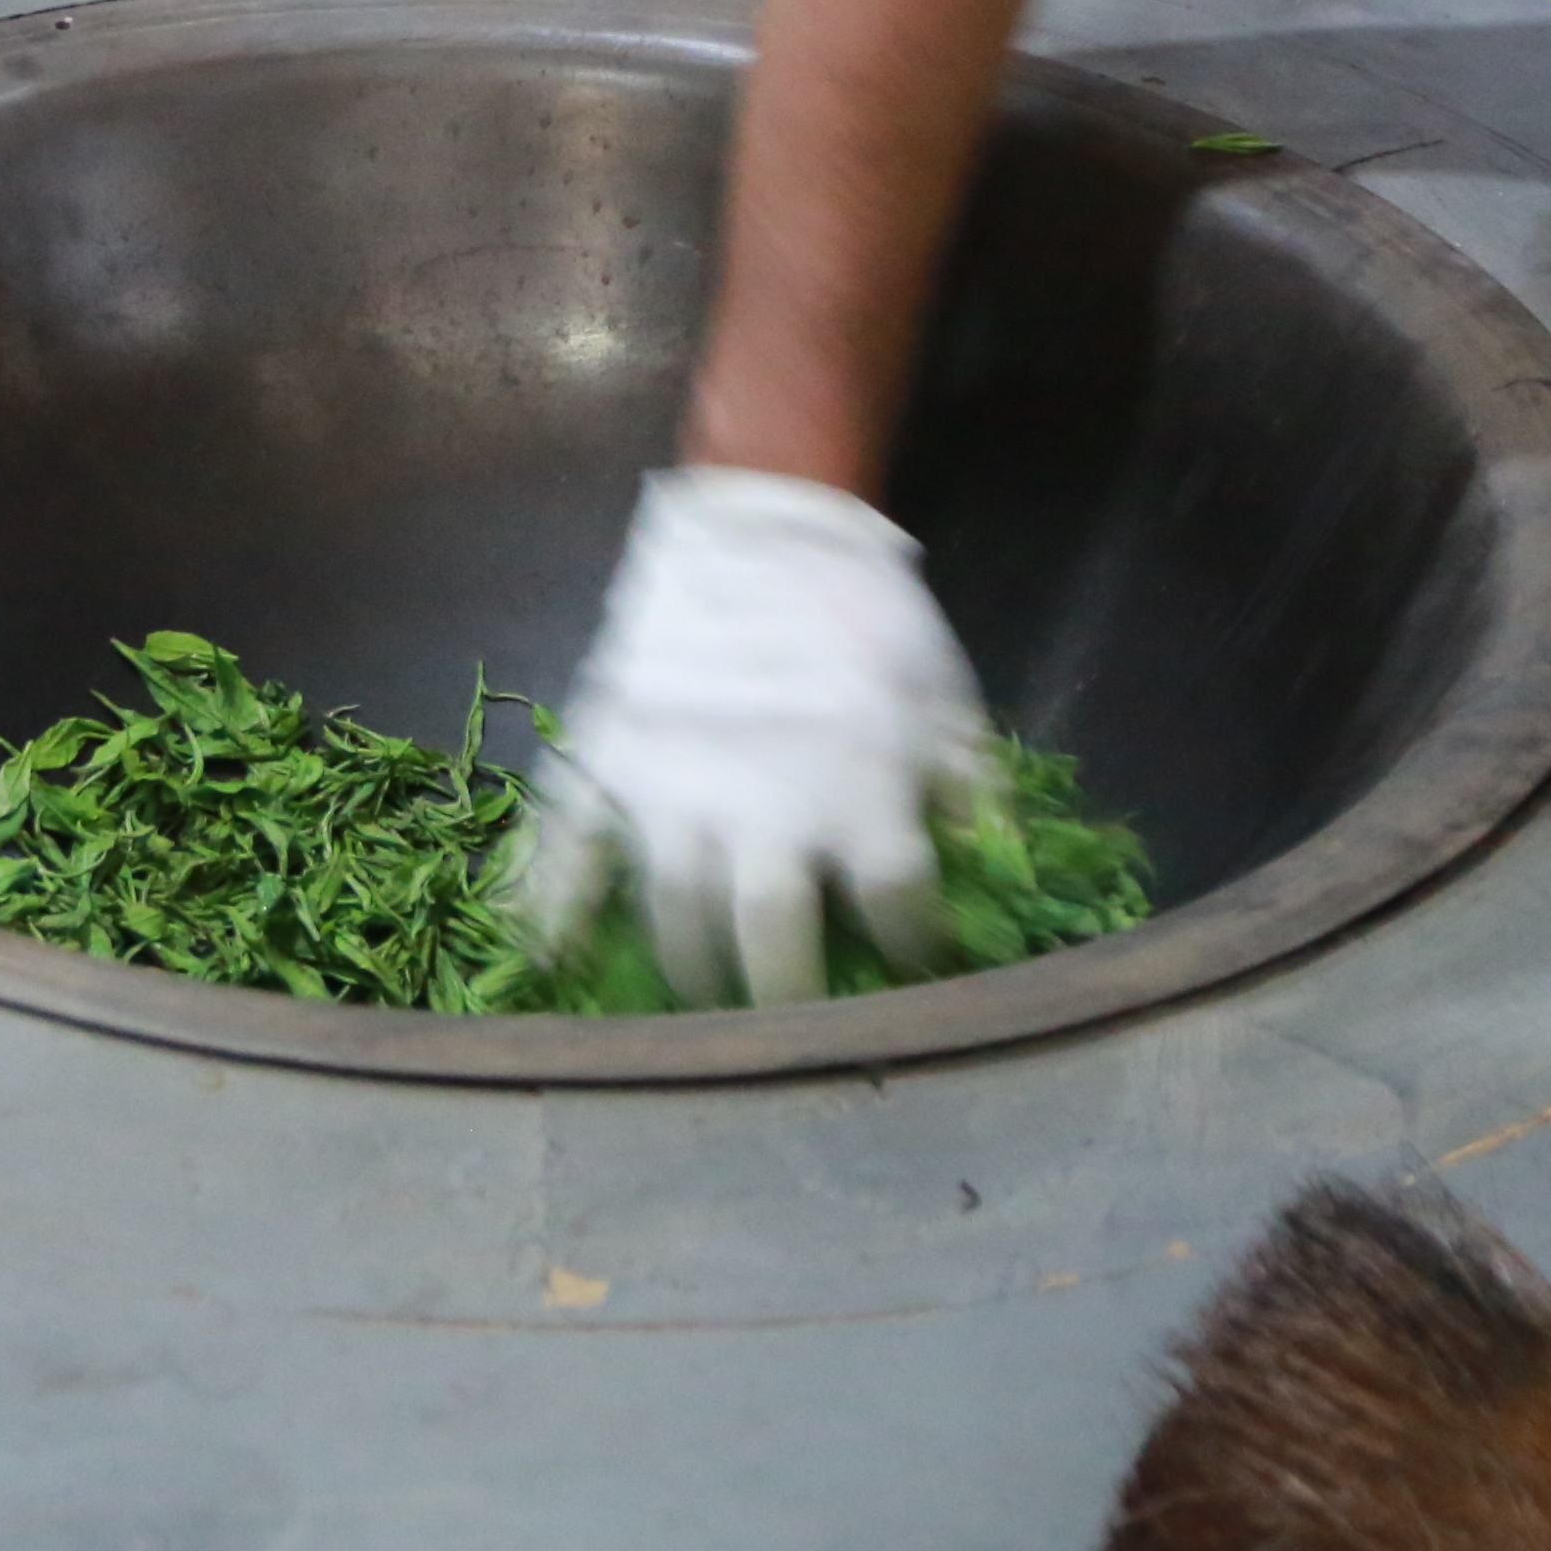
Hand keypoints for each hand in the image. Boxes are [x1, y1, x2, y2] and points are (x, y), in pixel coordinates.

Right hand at [512, 465, 987, 1006]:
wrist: (764, 521)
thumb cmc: (865, 608)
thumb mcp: (945, 693)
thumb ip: (973, 790)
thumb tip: (1003, 871)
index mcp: (861, 793)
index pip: (894, 907)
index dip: (910, 948)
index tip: (912, 968)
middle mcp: (766, 807)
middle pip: (770, 937)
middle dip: (782, 996)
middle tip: (786, 1030)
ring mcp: (676, 787)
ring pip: (676, 911)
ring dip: (689, 970)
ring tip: (699, 1005)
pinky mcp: (613, 760)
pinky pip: (570, 850)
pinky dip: (551, 909)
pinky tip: (547, 959)